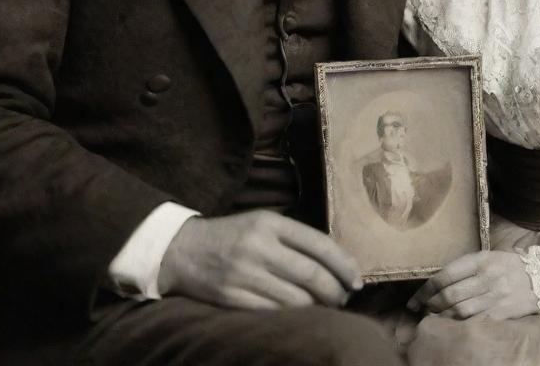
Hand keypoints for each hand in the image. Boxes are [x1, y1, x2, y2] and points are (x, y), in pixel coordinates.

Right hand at [157, 210, 361, 309]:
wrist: (182, 250)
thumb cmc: (232, 236)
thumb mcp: (262, 223)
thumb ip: (294, 238)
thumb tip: (336, 262)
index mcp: (270, 223)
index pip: (319, 244)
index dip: (343, 265)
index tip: (357, 280)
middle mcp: (259, 246)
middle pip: (311, 275)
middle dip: (335, 291)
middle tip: (344, 297)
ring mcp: (245, 274)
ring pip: (296, 299)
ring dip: (317, 307)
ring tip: (325, 307)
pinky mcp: (232, 298)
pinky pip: (274, 312)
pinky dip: (293, 316)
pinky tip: (300, 314)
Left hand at [407, 251, 539, 319]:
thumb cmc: (513, 266)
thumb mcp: (491, 257)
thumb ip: (468, 267)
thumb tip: (440, 281)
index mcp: (480, 260)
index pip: (445, 275)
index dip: (426, 290)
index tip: (414, 301)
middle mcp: (487, 277)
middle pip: (450, 294)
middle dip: (431, 305)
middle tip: (422, 312)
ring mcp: (496, 295)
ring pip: (461, 310)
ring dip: (443, 318)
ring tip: (434, 320)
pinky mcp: (505, 312)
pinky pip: (478, 321)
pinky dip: (463, 326)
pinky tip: (454, 328)